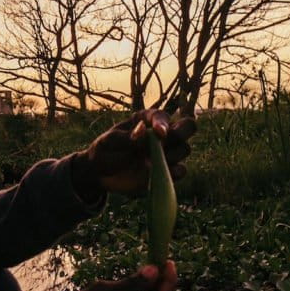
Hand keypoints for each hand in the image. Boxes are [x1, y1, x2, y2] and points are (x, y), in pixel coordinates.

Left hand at [77, 108, 197, 197]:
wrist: (101, 174)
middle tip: (164, 143)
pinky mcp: (167, 171)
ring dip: (171, 156)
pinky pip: (181, 171)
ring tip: (148, 162)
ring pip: (185, 149)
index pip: (163, 116)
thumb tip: (143, 131)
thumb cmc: (105, 151)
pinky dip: (173, 173)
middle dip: (182, 133)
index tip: (159, 134)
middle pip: (188, 127)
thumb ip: (125, 136)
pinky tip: (158, 174)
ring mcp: (167, 153)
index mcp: (147, 120)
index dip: (163, 123)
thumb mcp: (108, 141)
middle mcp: (162, 134)